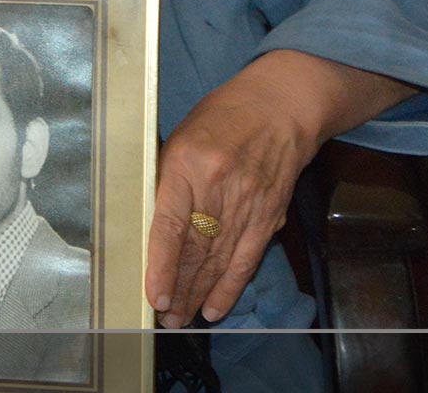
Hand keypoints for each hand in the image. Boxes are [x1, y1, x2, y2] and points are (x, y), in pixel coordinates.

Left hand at [146, 60, 313, 329]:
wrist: (280, 107)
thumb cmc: (221, 118)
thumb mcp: (180, 137)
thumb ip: (166, 180)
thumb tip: (147, 223)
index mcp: (187, 163)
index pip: (172, 225)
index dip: (163, 265)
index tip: (155, 296)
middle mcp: (219, 186)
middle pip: (197, 250)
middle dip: (179, 289)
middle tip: (163, 318)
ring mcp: (248, 203)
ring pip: (220, 260)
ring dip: (199, 294)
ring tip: (181, 320)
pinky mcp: (269, 214)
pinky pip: (247, 259)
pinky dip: (230, 287)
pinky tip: (215, 308)